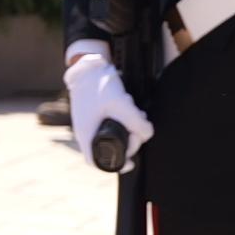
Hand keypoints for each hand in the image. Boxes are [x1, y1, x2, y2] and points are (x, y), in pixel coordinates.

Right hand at [66, 46, 154, 168]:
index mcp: (87, 134)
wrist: (88, 68)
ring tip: (137, 116)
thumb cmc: (98, 87)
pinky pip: (113, 126)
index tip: (131, 163)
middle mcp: (87, 132)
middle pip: (110, 148)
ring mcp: (91, 124)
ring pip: (114, 136)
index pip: (96, 161)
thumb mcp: (121, 105)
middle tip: (139, 132)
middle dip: (130, 142)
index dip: (115, 166)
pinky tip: (132, 112)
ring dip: (130, 130)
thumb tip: (147, 134)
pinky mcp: (96, 116)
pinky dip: (125, 122)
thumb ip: (137, 122)